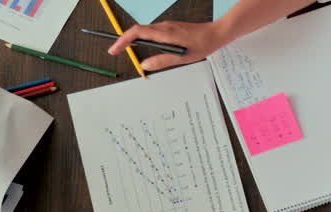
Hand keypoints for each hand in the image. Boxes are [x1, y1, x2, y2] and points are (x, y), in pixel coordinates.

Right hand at [109, 21, 231, 70]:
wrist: (216, 33)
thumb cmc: (202, 44)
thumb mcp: (183, 58)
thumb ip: (162, 61)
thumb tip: (145, 65)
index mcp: (165, 33)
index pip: (137, 33)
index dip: (123, 40)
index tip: (114, 49)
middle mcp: (164, 27)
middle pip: (137, 30)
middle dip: (124, 40)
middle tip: (115, 51)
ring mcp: (167, 26)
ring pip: (144, 30)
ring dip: (132, 39)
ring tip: (125, 49)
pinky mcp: (170, 28)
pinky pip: (151, 31)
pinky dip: (142, 38)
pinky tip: (142, 45)